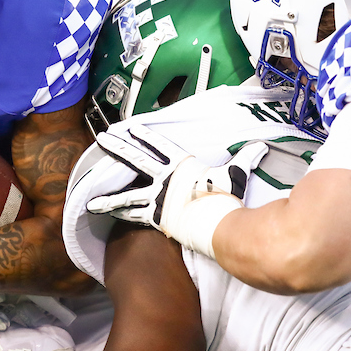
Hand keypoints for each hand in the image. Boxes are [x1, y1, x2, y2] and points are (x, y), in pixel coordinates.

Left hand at [87, 125, 266, 255]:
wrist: (218, 223)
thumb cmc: (225, 198)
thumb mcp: (234, 174)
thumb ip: (243, 158)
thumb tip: (261, 146)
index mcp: (180, 164)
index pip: (158, 145)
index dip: (142, 135)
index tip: (128, 127)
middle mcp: (164, 178)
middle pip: (135, 159)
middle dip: (117, 148)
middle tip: (101, 139)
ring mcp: (157, 197)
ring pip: (126, 193)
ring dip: (108, 194)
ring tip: (90, 198)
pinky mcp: (154, 217)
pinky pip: (133, 215)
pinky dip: (119, 215)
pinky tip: (105, 216)